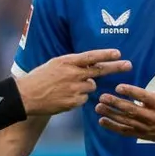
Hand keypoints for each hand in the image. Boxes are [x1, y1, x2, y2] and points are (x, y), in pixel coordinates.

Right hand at [18, 49, 132, 115]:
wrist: (26, 96)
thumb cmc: (39, 78)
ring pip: (91, 86)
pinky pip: (84, 99)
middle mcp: (73, 73)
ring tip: (67, 87)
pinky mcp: (73, 102)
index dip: (105, 54)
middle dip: (116, 67)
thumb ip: (73, 64)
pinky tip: (64, 97)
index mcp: (67, 61)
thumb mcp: (55, 64)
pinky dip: (78, 98)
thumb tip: (90, 67)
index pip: (90, 56)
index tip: (118, 53)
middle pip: (99, 70)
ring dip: (85, 86)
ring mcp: (74, 88)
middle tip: (129, 65)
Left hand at [96, 57, 154, 142]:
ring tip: (98, 107)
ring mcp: (145, 126)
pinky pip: (125, 131)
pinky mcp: (142, 134)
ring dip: (111, 114)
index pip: (142, 96)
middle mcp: (151, 115)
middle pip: (130, 109)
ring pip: (125, 120)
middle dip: (115, 103)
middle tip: (102, 97)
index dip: (130, 92)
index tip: (118, 87)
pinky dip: (113, 127)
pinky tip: (102, 121)